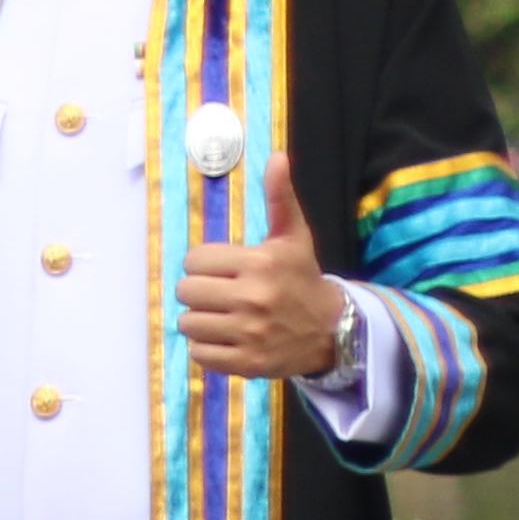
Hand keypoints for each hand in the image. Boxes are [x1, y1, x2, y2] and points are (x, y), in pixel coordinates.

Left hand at [173, 149, 349, 381]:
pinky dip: (207, 348)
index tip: (225, 270)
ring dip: (201, 320)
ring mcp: (249, 333)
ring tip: (226, 316)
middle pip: (185, 291)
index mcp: (260, 263)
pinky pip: (198, 353)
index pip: (193, 261)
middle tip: (223, 294)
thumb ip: (280, 198)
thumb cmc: (301, 278)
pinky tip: (229, 337)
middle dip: (199, 292)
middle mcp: (254, 298)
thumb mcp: (293, 236)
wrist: (332, 329)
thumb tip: (279, 156)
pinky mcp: (246, 362)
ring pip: (188, 323)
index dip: (204, 265)